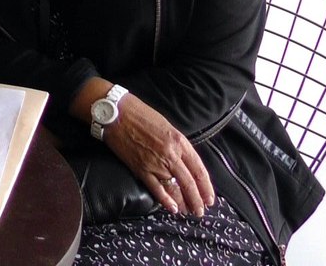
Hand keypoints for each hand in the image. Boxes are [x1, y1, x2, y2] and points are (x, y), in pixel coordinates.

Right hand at [102, 94, 214, 216]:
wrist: (116, 114)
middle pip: (189, 183)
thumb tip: (184, 161)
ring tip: (187, 211)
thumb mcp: (167, 127)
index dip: (206, 187)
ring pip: (174, 188)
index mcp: (180, 142)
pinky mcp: (140, 168)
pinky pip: (156, 188)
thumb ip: (177, 145)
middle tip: (200, 211)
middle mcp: (170, 155)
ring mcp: (155, 163)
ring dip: (182, 202)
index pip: (199, 170)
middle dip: (197, 200)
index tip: (209, 198)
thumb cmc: (140, 115)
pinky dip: (165, 200)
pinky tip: (172, 208)